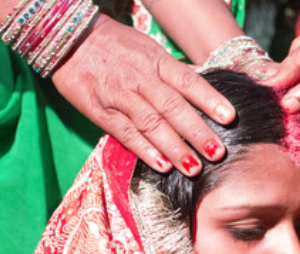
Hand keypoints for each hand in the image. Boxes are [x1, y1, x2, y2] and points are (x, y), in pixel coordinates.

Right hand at [52, 15, 234, 174]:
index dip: (210, 100)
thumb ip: (172, 72)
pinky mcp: (100, 110)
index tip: (230, 118)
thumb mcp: (148, 50)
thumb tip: (202, 90)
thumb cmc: (115, 46)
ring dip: (174, 148)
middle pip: (173, 108)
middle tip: (218, 153)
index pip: (188, 81)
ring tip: (193, 168)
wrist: (69, 38)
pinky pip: (125, 133)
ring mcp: (119, 95)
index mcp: (156, 61)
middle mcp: (140, 78)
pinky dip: (144, 150)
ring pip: (151, 124)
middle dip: (197, 132)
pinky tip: (161, 166)